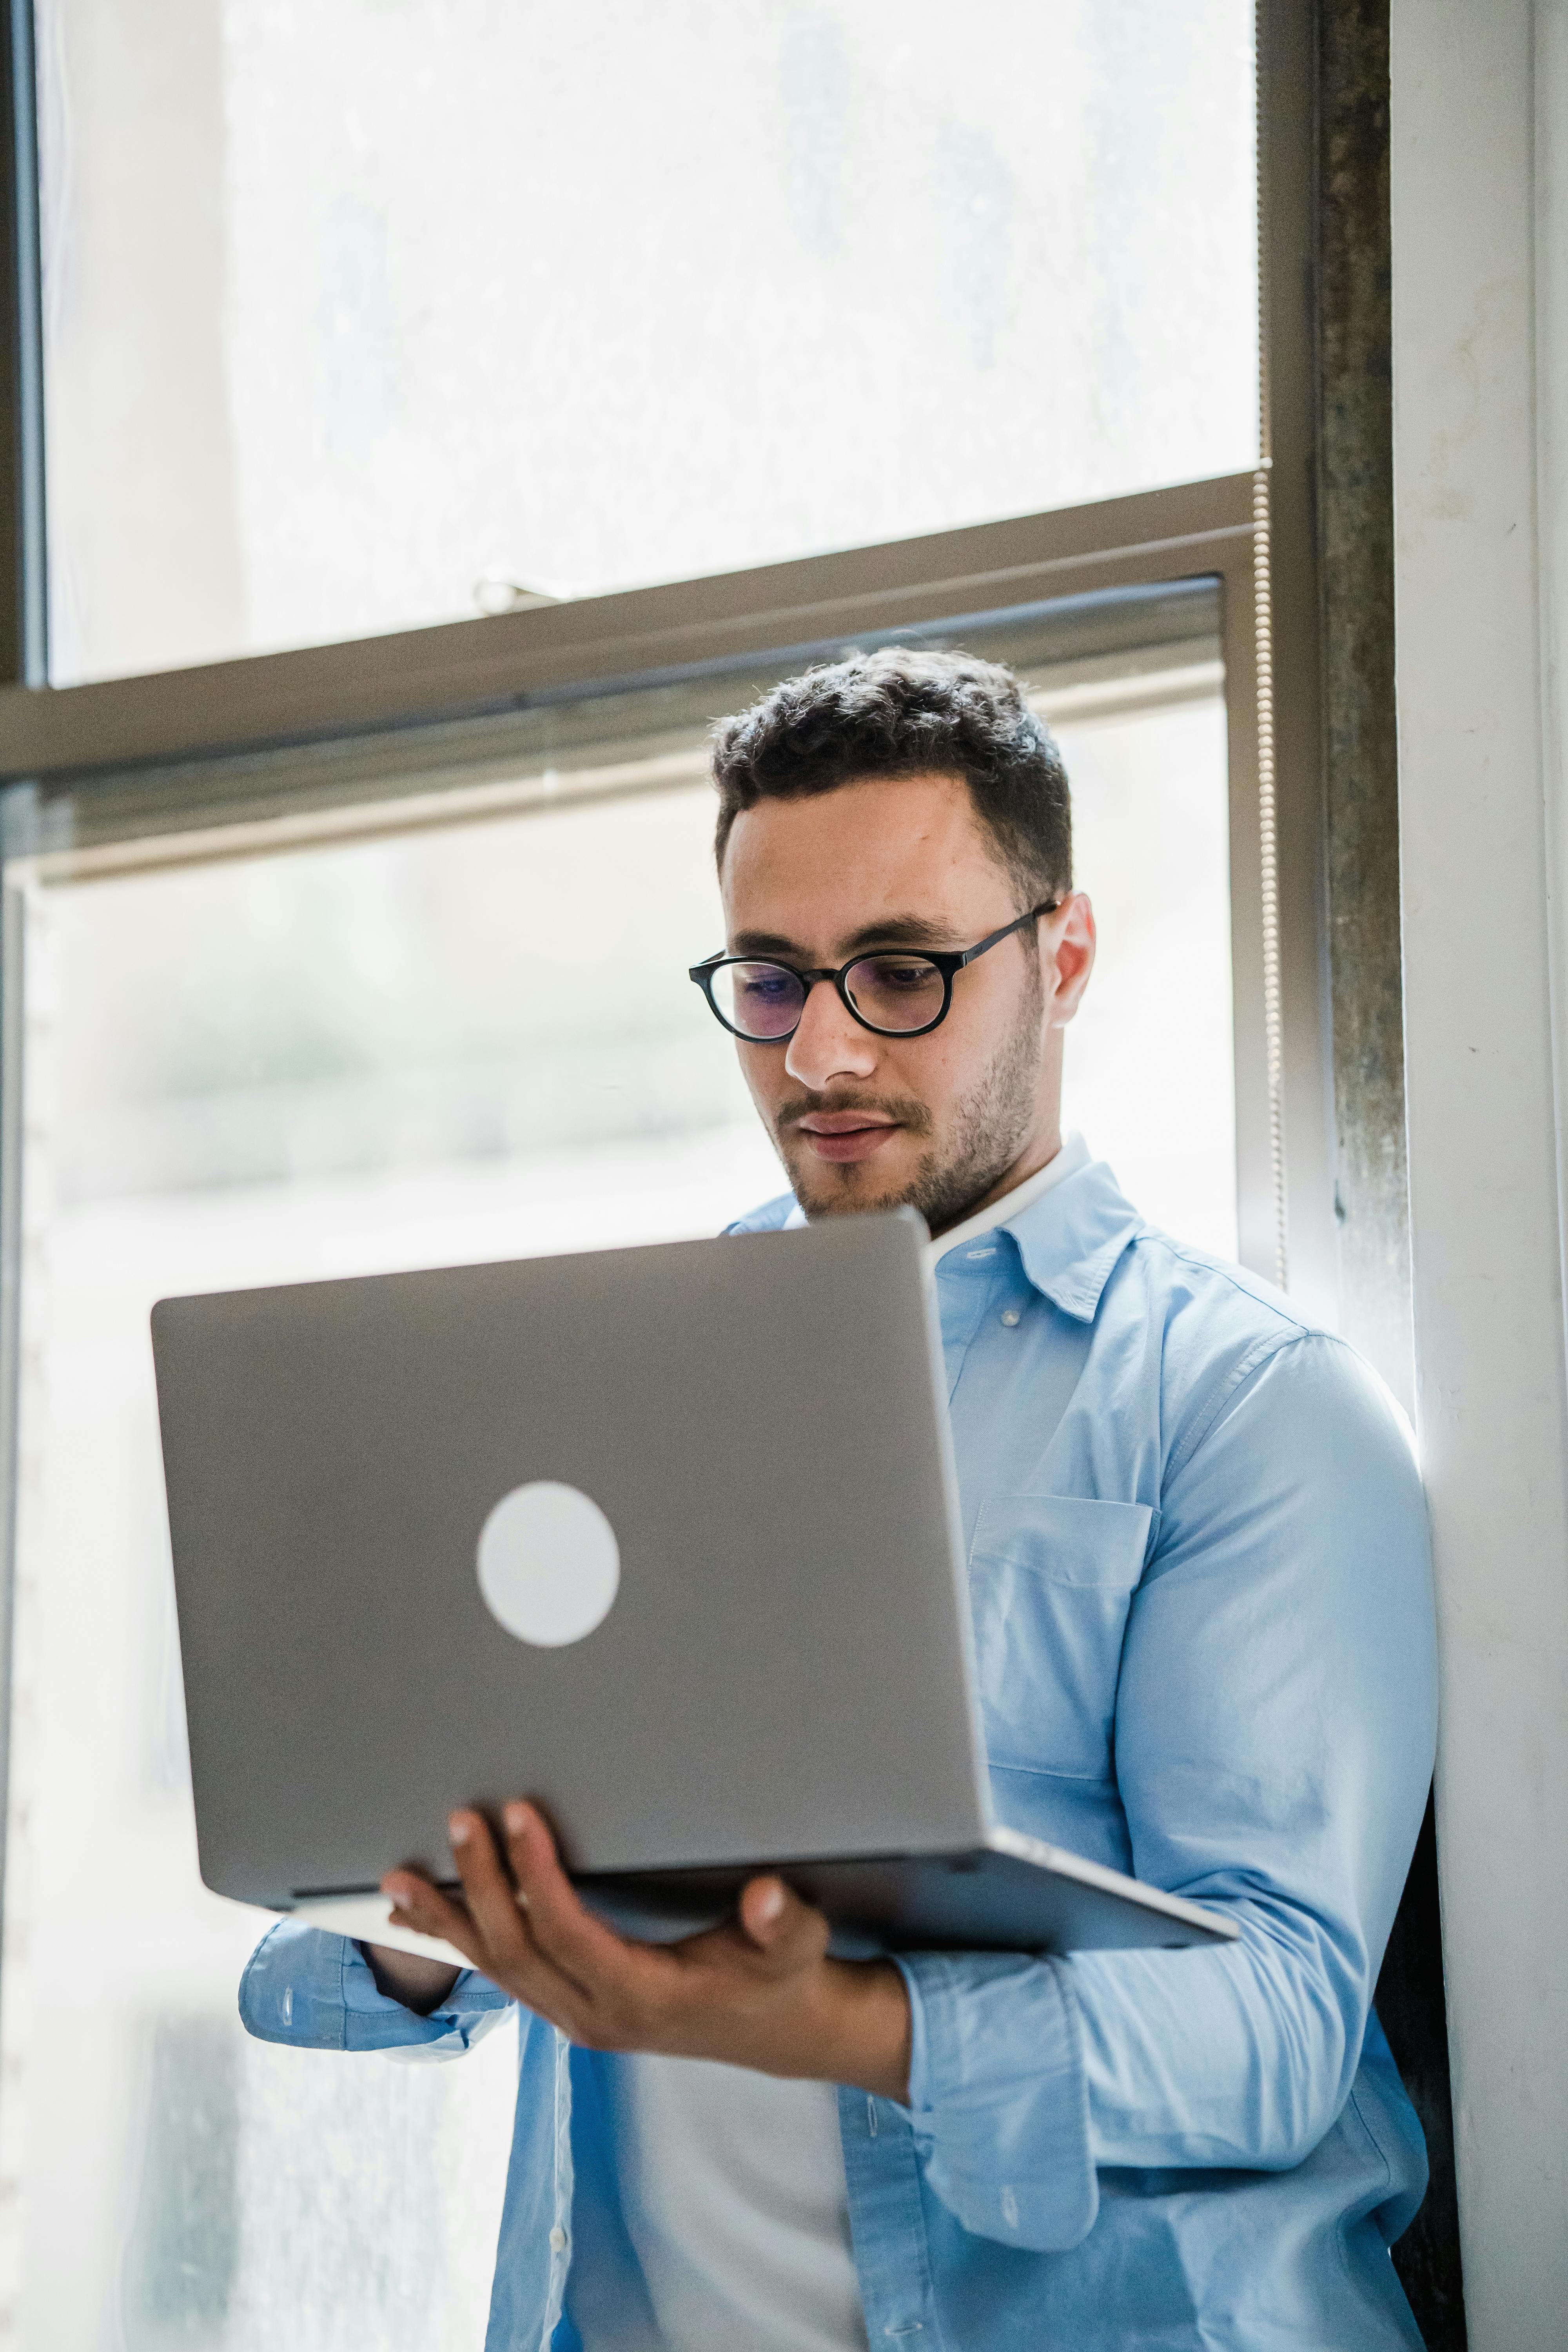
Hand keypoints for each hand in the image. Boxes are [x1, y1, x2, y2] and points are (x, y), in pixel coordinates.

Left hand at [381, 1802, 911, 2101]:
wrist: (782, 2031)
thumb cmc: (782, 1980)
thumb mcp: (796, 1949)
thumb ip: (782, 1924)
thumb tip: (767, 1899)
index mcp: (641, 1998)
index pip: (568, 1932)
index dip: (537, 1875)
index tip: (517, 1816)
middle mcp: (596, 2016)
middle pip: (517, 1950)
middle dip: (479, 1885)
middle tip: (458, 1821)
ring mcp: (579, 2017)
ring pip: (499, 1968)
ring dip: (449, 1921)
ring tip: (399, 1881)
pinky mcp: (573, 2007)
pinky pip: (506, 1974)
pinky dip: (462, 1943)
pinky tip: (429, 1918)